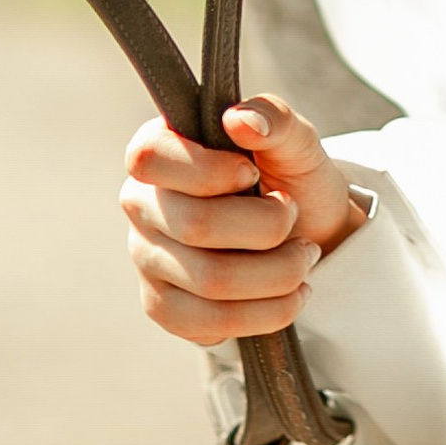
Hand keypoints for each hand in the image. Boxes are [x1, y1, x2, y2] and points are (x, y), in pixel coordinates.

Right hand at [119, 96, 368, 350]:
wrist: (305, 232)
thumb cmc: (288, 176)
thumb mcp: (294, 141)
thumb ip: (275, 118)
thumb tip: (241, 120)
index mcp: (157, 149)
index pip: (151, 158)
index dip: (208, 171)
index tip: (251, 173)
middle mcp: (141, 204)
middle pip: (196, 226)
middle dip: (267, 226)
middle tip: (294, 215)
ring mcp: (147, 259)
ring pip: (211, 281)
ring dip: (277, 273)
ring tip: (304, 257)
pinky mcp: (164, 307)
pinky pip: (208, 325)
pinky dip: (265, 313)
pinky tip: (289, 295)